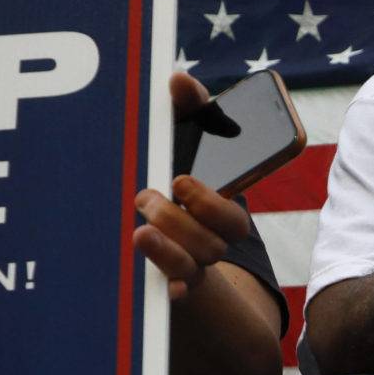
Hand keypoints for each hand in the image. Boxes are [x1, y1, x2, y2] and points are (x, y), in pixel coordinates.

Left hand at [136, 73, 259, 298]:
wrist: (160, 229)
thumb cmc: (173, 174)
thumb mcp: (179, 141)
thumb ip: (187, 111)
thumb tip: (178, 80)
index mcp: (220, 211)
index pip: (233, 217)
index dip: (213, 204)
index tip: (182, 182)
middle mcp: (211, 241)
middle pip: (214, 243)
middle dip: (181, 220)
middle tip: (147, 197)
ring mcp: (190, 264)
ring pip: (192, 266)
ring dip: (167, 249)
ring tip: (140, 230)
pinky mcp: (168, 283)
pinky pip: (175, 294)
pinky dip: (169, 289)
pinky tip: (160, 285)